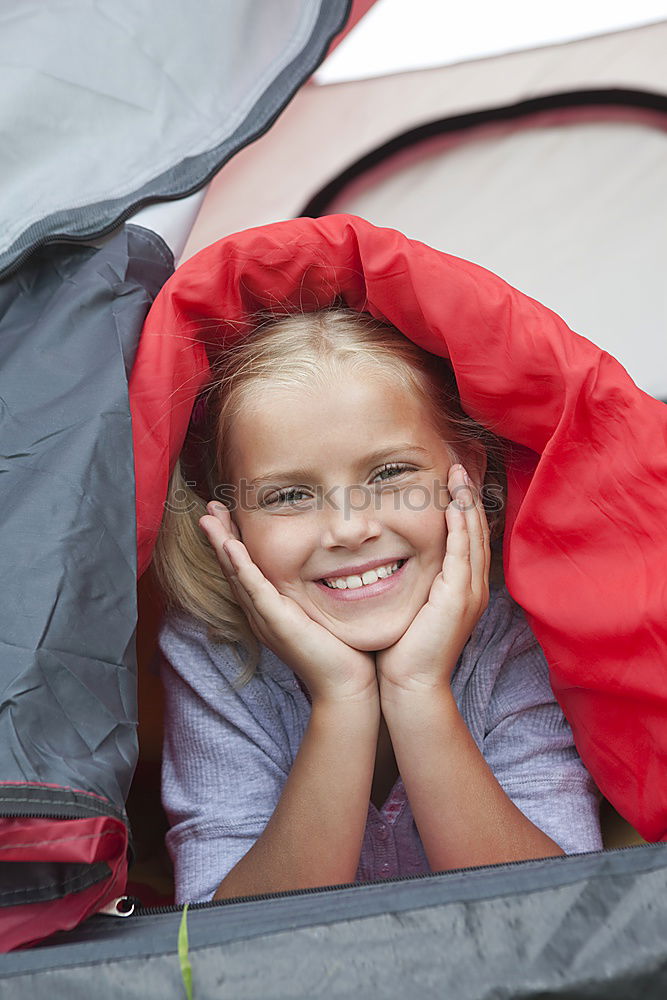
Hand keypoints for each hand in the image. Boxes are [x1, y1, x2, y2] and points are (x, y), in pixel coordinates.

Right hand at [200, 503, 378, 705]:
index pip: (245, 569)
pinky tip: (230, 546)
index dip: (233, 541)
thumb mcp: (323, 612)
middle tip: (208, 508)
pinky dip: (241, 565)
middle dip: (220, 536)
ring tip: (209, 518)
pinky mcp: (276, 622)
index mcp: (269, 609)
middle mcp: (261, 613)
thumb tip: (333, 566)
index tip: (226, 515)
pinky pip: (254, 589)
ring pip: (236, 574)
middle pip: (233, 568)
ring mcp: (265, 618)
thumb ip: (318, 590)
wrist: (345, 685)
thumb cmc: (341, 650)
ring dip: (221, 544)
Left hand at [376, 464, 489, 697]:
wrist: (410, 685)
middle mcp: (473, 588)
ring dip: (467, 503)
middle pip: (477, 531)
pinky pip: (463, 553)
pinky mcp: (459, 597)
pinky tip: (454, 505)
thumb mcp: (410, 607)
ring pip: (474, 537)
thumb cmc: (402, 651)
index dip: (462, 509)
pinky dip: (460, 527)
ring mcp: (470, 592)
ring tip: (459, 476)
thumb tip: (389, 561)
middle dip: (469, 497)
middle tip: (459, 467)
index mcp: (462, 590)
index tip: (452, 482)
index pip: (467, 539)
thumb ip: (409, 583)